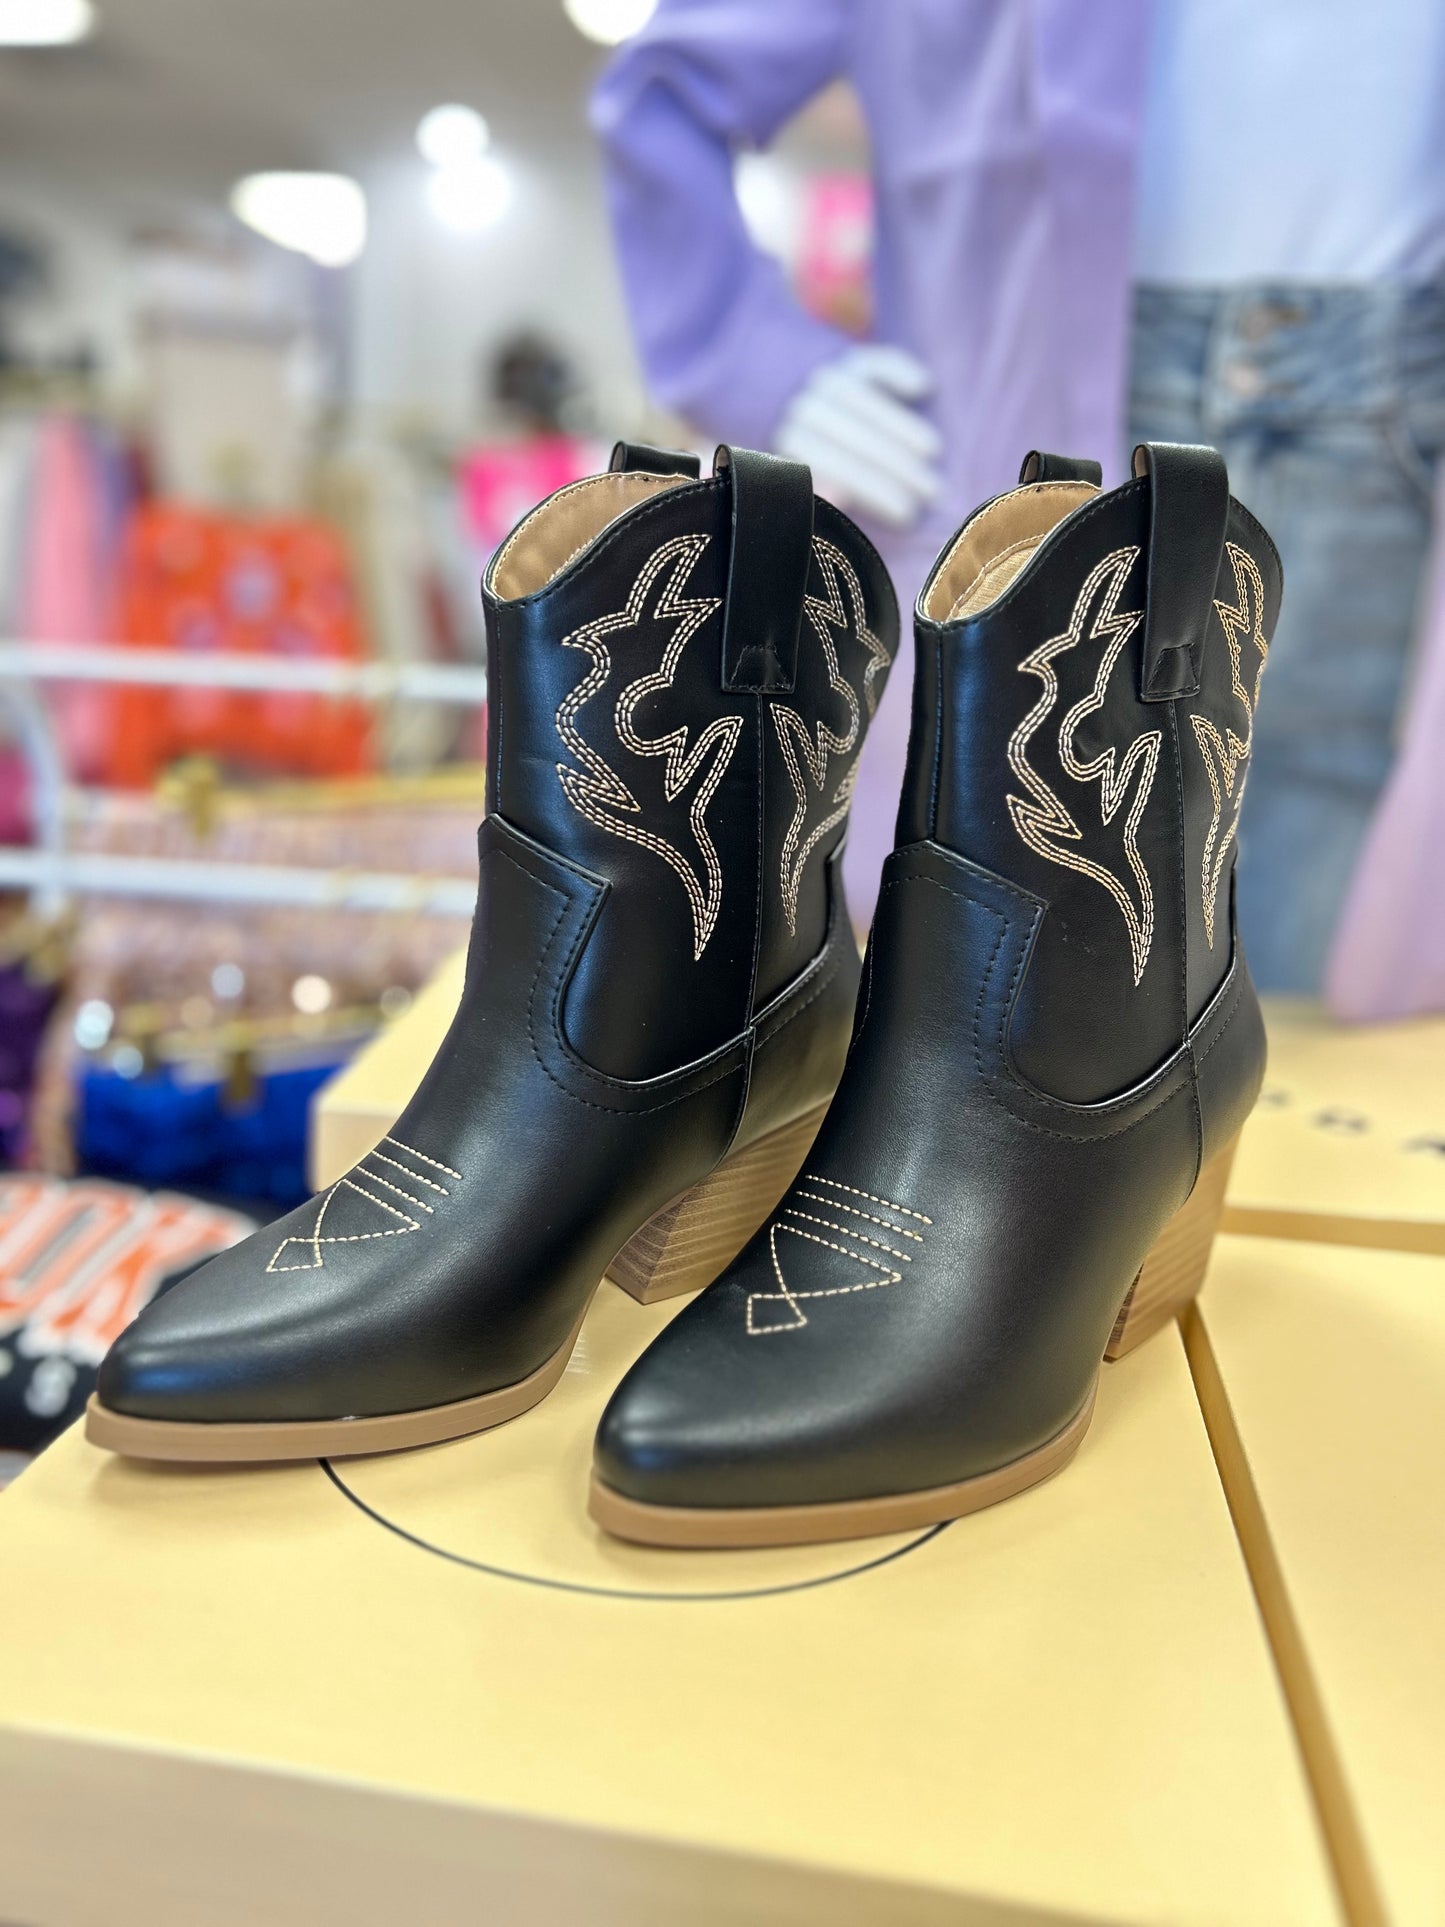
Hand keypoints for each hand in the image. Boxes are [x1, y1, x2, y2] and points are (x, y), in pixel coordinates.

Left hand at [775, 346, 942, 528]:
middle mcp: (804, 409)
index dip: (876, 493)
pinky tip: (923, 387)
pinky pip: (874, 362)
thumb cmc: (816, 462)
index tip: (908, 515)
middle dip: (898, 467)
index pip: (839, 470)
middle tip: (934, 491)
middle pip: (856, 438)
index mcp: (792, 446)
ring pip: (864, 401)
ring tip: (934, 451)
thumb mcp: (812, 483)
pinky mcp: (848, 360)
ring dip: (902, 426)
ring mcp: (825, 379)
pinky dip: (898, 371)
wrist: (795, 404)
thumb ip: (822, 492)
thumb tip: (837, 501)